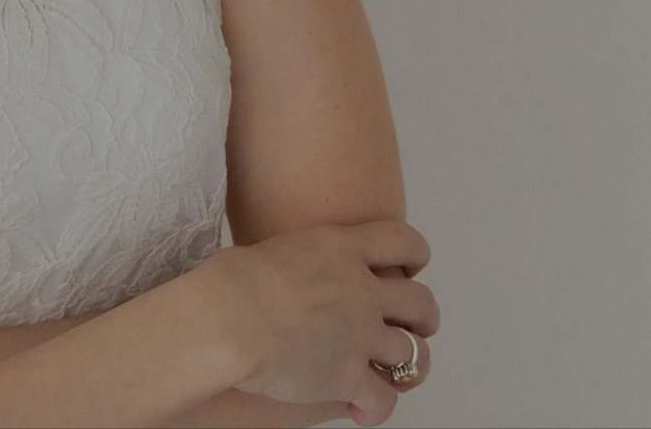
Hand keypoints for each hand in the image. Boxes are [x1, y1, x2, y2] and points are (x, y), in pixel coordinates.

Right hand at [194, 221, 437, 427]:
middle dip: (424, 317)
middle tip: (417, 325)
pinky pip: (383, 399)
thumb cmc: (227, 283)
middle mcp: (361, 291)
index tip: (413, 265)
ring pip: (414, 354)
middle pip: (420, 302)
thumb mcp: (266, 251)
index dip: (415, 253)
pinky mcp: (349, 377)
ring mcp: (361, 335)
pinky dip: (377, 407)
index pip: (401, 241)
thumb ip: (292, 262)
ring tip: (401, 373)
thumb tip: (280, 273)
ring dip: (412, 366)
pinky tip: (362, 409)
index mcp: (340, 249)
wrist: (226, 319)